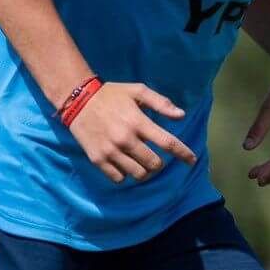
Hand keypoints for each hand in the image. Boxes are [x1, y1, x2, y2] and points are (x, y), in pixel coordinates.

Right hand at [68, 81, 197, 184]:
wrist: (77, 100)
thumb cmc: (111, 95)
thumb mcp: (137, 91)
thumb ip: (161, 103)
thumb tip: (181, 115)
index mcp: (138, 122)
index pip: (168, 143)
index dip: (183, 154)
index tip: (191, 160)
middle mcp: (125, 139)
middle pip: (154, 164)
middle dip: (159, 163)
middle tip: (154, 157)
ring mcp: (110, 151)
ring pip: (138, 174)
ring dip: (143, 171)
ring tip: (140, 162)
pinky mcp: (98, 159)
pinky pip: (119, 178)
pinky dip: (125, 174)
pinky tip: (124, 164)